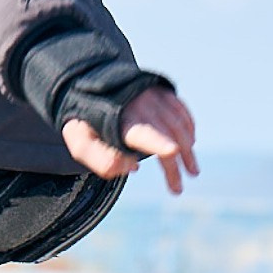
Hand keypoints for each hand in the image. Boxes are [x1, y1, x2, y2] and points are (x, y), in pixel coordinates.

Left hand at [62, 86, 199, 193]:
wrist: (85, 84)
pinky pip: (180, 109)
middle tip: (177, 189)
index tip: (171, 151)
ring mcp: (152, 95)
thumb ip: (101, 160)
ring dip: (188, 150)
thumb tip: (134, 167)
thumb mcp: (79, 142)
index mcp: (119, 119)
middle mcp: (139, 105)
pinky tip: (190, 143)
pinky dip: (188, 127)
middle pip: (166, 135)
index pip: (141, 132)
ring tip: (192, 171)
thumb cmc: (84, 121)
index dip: (157, 141)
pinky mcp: (160, 90)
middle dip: (175, 164)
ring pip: (177, 124)